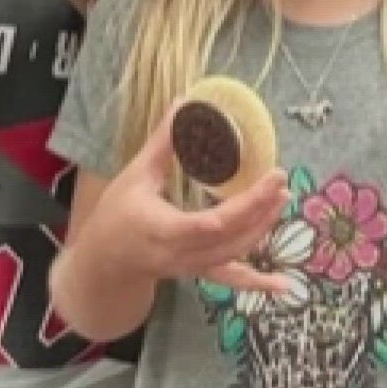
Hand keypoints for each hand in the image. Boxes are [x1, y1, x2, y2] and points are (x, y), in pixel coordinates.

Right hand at [79, 103, 292, 293]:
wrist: (104, 260)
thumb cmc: (116, 214)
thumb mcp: (136, 175)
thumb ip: (162, 142)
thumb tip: (183, 102)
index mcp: (163, 228)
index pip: (210, 223)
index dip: (244, 206)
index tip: (269, 180)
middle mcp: (181, 253)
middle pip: (230, 237)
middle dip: (260, 209)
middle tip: (281, 179)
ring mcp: (192, 267)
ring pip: (235, 253)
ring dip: (263, 228)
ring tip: (281, 198)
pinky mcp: (198, 273)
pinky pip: (231, 280)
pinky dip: (257, 283)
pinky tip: (283, 285)